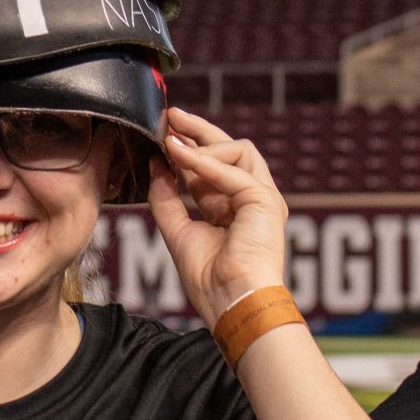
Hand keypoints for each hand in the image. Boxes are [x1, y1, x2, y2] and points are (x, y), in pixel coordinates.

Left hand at [147, 106, 287, 329]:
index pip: (212, 168)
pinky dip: (205, 162)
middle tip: (172, 115)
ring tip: (173, 146)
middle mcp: (251, 200)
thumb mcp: (178, 232)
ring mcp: (262, 199)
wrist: (232, 304)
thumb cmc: (210, 281)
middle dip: (200, 130)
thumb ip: (166, 199)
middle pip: (231, 150)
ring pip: (238, 150)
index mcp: (232, 209)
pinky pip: (234, 170)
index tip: (165, 134)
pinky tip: (179, 156)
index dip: (188, 150)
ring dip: (202, 145)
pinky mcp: (265, 200)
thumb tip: (155, 165)